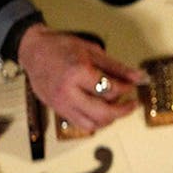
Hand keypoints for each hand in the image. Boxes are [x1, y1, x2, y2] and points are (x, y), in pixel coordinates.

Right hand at [15, 24, 145, 131]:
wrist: (33, 51)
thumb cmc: (61, 47)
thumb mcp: (93, 51)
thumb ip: (117, 67)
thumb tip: (139, 77)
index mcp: (78, 73)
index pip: (111, 89)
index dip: (126, 88)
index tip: (133, 84)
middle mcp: (69, 93)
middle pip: (103, 113)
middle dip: (123, 111)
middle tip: (133, 103)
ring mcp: (61, 104)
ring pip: (93, 124)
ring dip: (109, 119)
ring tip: (117, 106)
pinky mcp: (57, 110)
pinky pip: (81, 124)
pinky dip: (95, 121)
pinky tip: (101, 110)